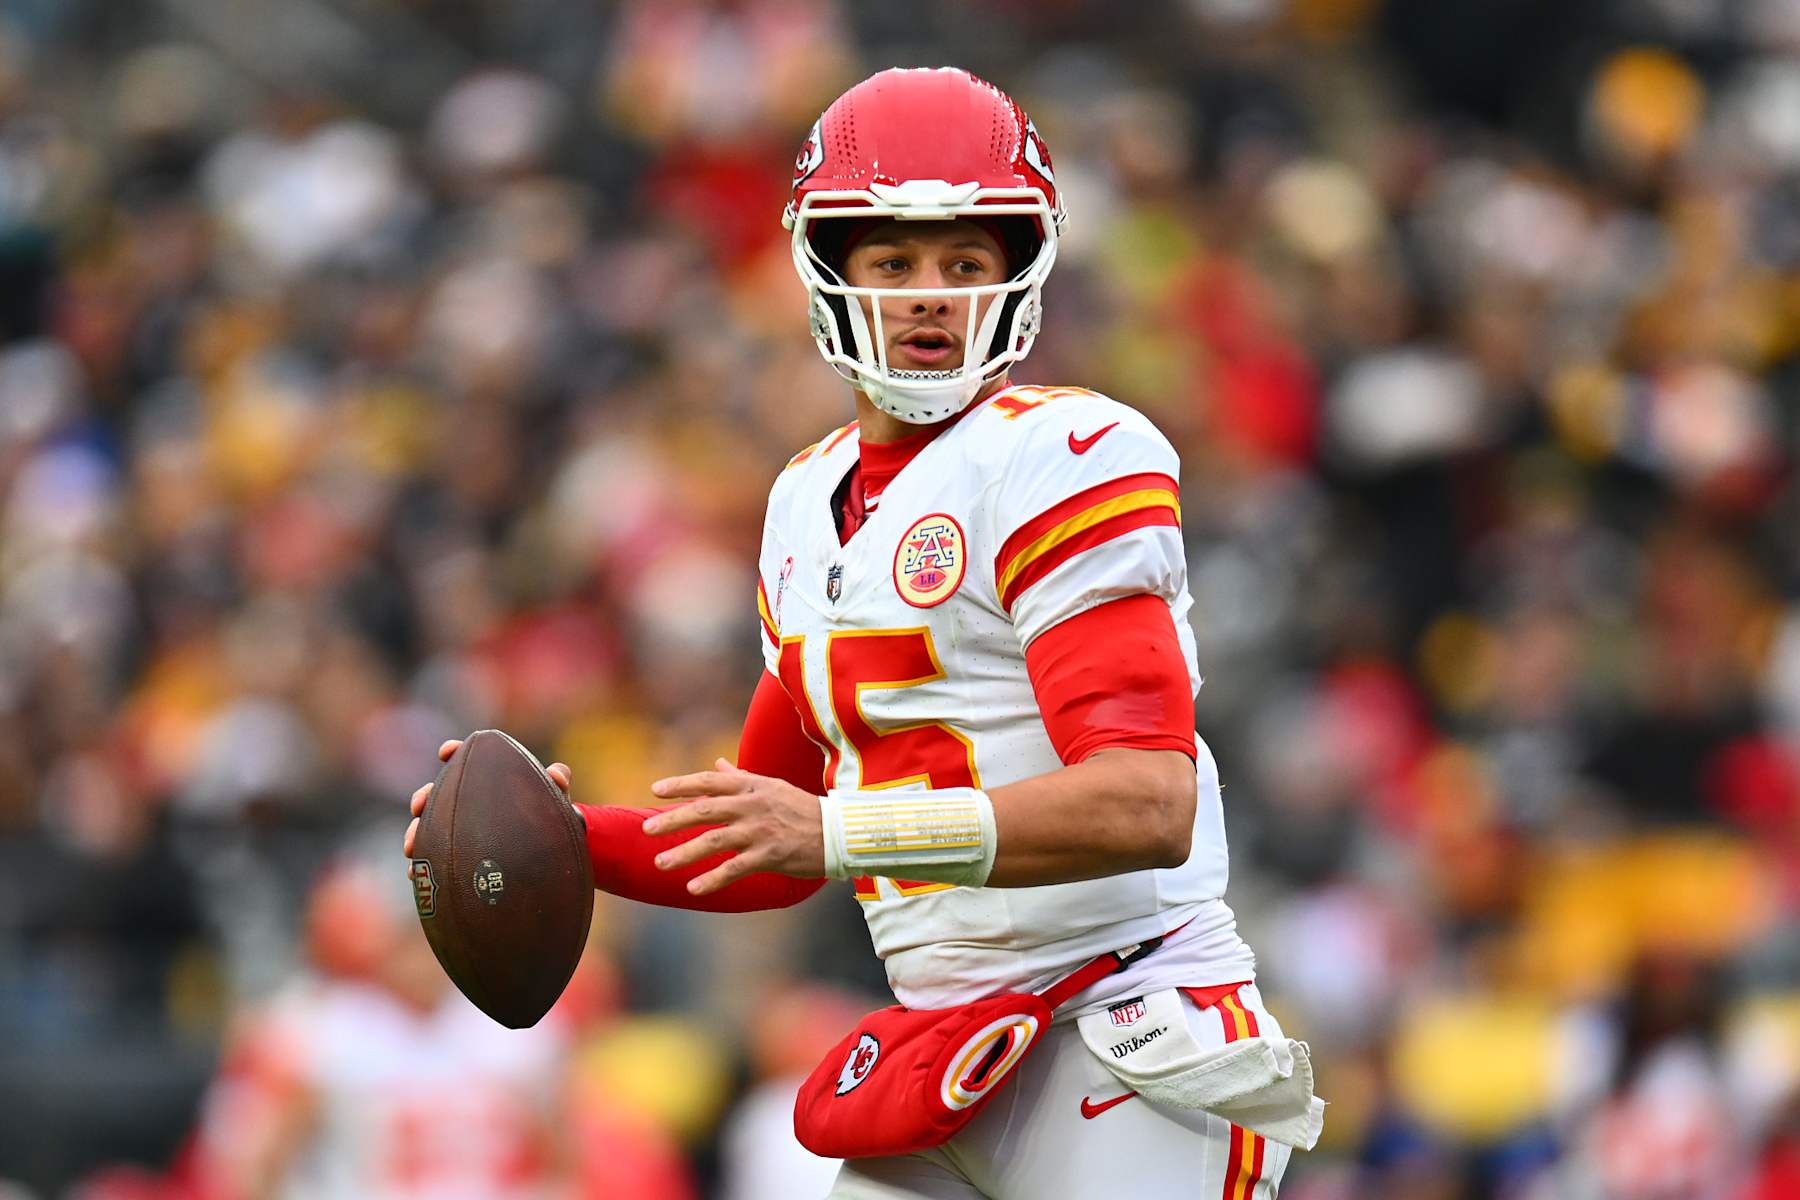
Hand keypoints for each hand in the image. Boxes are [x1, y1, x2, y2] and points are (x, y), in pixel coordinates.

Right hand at [402, 739, 573, 856]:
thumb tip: (558, 774)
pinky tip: (414, 875)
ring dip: (414, 833)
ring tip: (411, 847)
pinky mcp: (454, 856)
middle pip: (437, 793)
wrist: (545, 857)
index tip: (445, 752)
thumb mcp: (554, 802)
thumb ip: (557, 784)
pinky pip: (432, 859)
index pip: (467, 759)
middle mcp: (468, 802)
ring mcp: (457, 829)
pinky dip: (421, 866)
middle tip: (418, 807)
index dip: (455, 752)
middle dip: (422, 797)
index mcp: (488, 780)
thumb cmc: (549, 820)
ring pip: (427, 827)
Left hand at [643, 758, 824, 893]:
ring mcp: (760, 831)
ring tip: (660, 863)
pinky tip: (692, 888)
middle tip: (647, 830)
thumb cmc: (802, 808)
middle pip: (705, 810)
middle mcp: (752, 805)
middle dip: (673, 820)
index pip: (710, 781)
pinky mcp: (769, 855)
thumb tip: (717, 764)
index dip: (681, 785)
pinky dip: (712, 879)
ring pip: (714, 840)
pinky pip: (734, 868)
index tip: (656, 790)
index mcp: (752, 786)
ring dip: (684, 852)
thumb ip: (740, 777)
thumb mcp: (771, 786)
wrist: (838, 832)